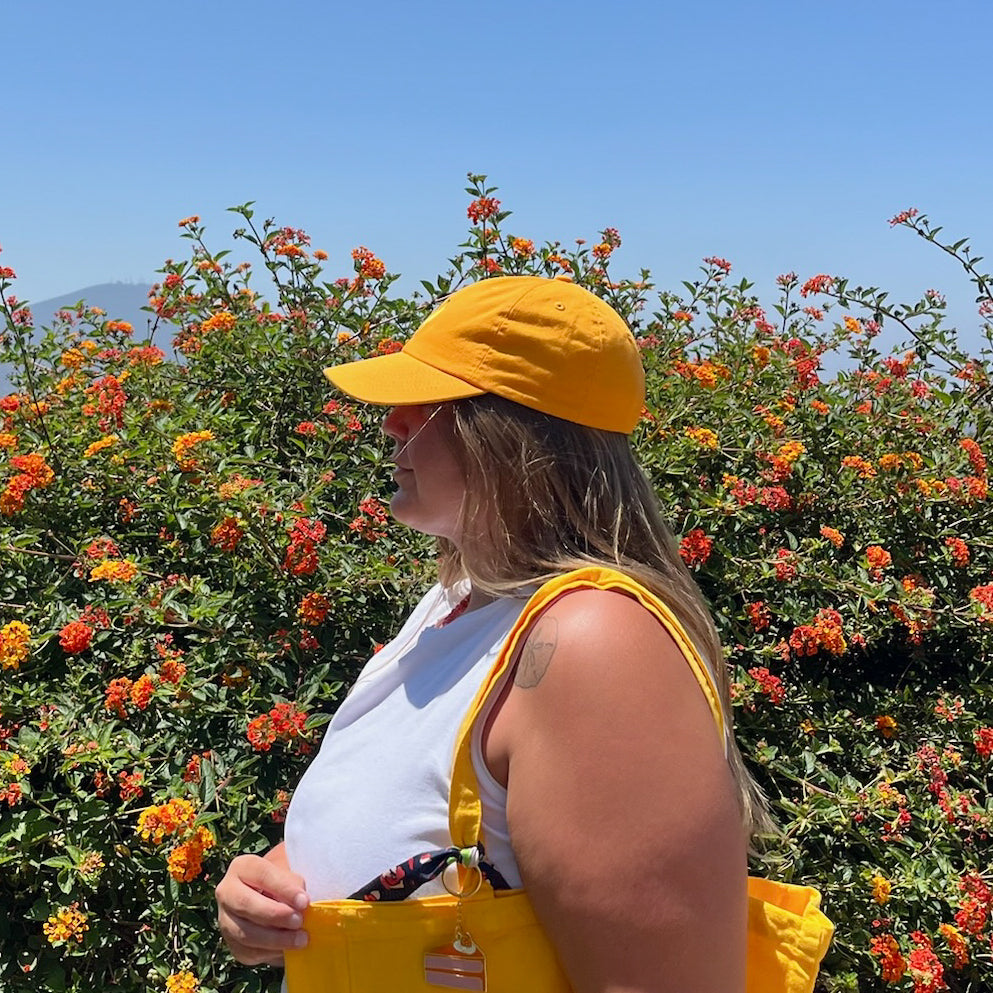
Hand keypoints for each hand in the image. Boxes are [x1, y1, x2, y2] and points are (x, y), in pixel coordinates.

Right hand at [216, 851, 309, 965]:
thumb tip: (300, 903)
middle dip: (275, 914)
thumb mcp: (289, 874)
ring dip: (275, 939)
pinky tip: (289, 950)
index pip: (261, 874)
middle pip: (246, 903)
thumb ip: (293, 883)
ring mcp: (226, 920)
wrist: (274, 899)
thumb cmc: (284, 882)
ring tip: (301, 939)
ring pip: (245, 933)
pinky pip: (249, 952)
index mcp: (242, 867)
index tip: (304, 901)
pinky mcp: (232, 944)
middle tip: (299, 921)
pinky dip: (271, 953)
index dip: (283, 888)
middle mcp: (227, 892)